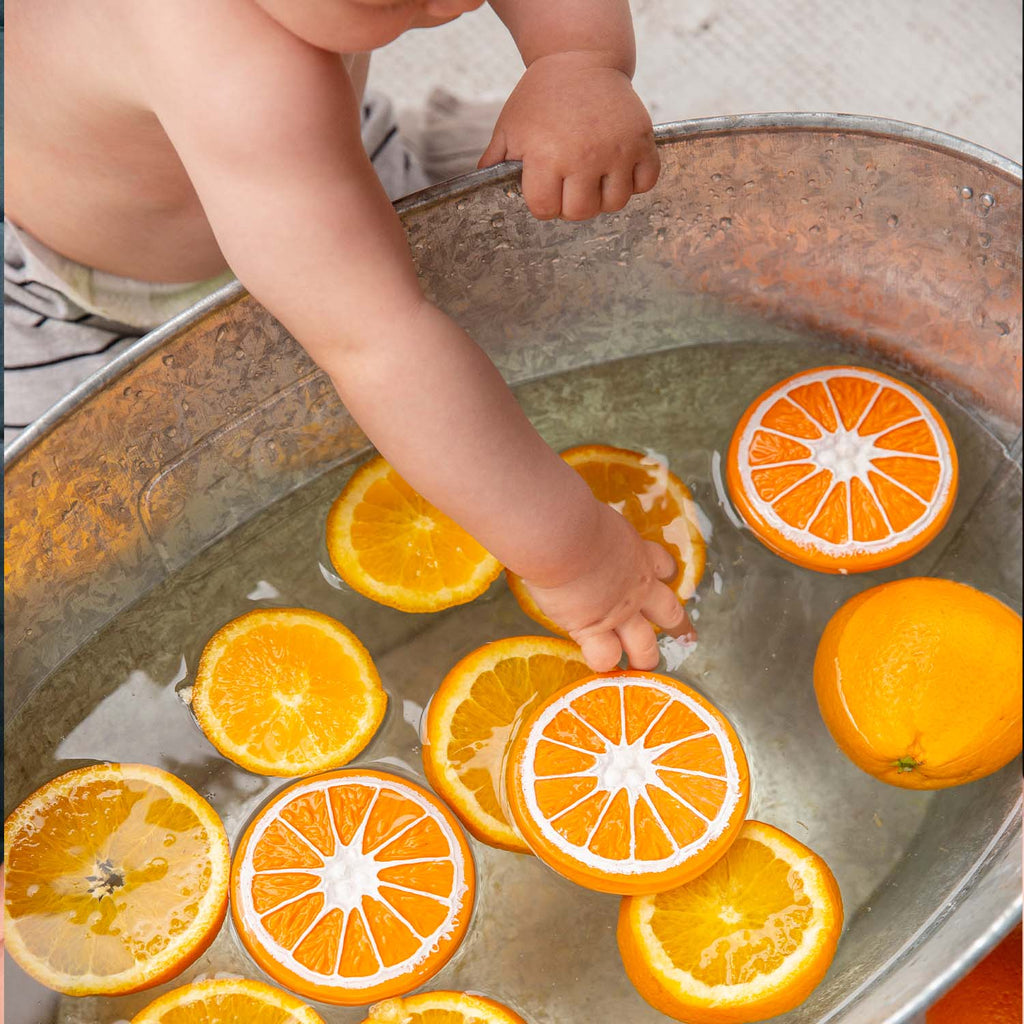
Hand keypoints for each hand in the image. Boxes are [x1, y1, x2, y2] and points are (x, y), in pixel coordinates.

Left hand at [478, 51, 659, 220]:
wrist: (579, 59)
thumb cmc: (541, 96)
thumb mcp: (510, 127)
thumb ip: (495, 161)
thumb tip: (480, 188)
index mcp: (546, 155)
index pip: (546, 210)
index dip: (543, 204)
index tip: (545, 190)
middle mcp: (584, 155)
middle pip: (581, 212)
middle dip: (572, 204)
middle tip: (569, 184)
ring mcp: (617, 149)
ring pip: (615, 203)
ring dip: (603, 197)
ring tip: (593, 177)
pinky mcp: (642, 141)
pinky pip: (645, 183)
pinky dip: (634, 182)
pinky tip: (618, 169)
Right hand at [520, 503, 689, 671]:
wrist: (563, 537)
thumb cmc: (574, 517)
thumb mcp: (597, 519)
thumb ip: (596, 530)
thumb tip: (575, 521)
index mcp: (639, 553)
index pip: (663, 565)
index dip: (666, 573)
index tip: (666, 577)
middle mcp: (637, 587)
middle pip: (669, 611)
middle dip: (678, 625)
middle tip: (685, 637)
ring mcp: (619, 613)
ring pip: (645, 645)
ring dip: (646, 657)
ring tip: (643, 666)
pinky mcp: (593, 630)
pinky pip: (605, 656)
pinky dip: (603, 662)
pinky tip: (599, 664)